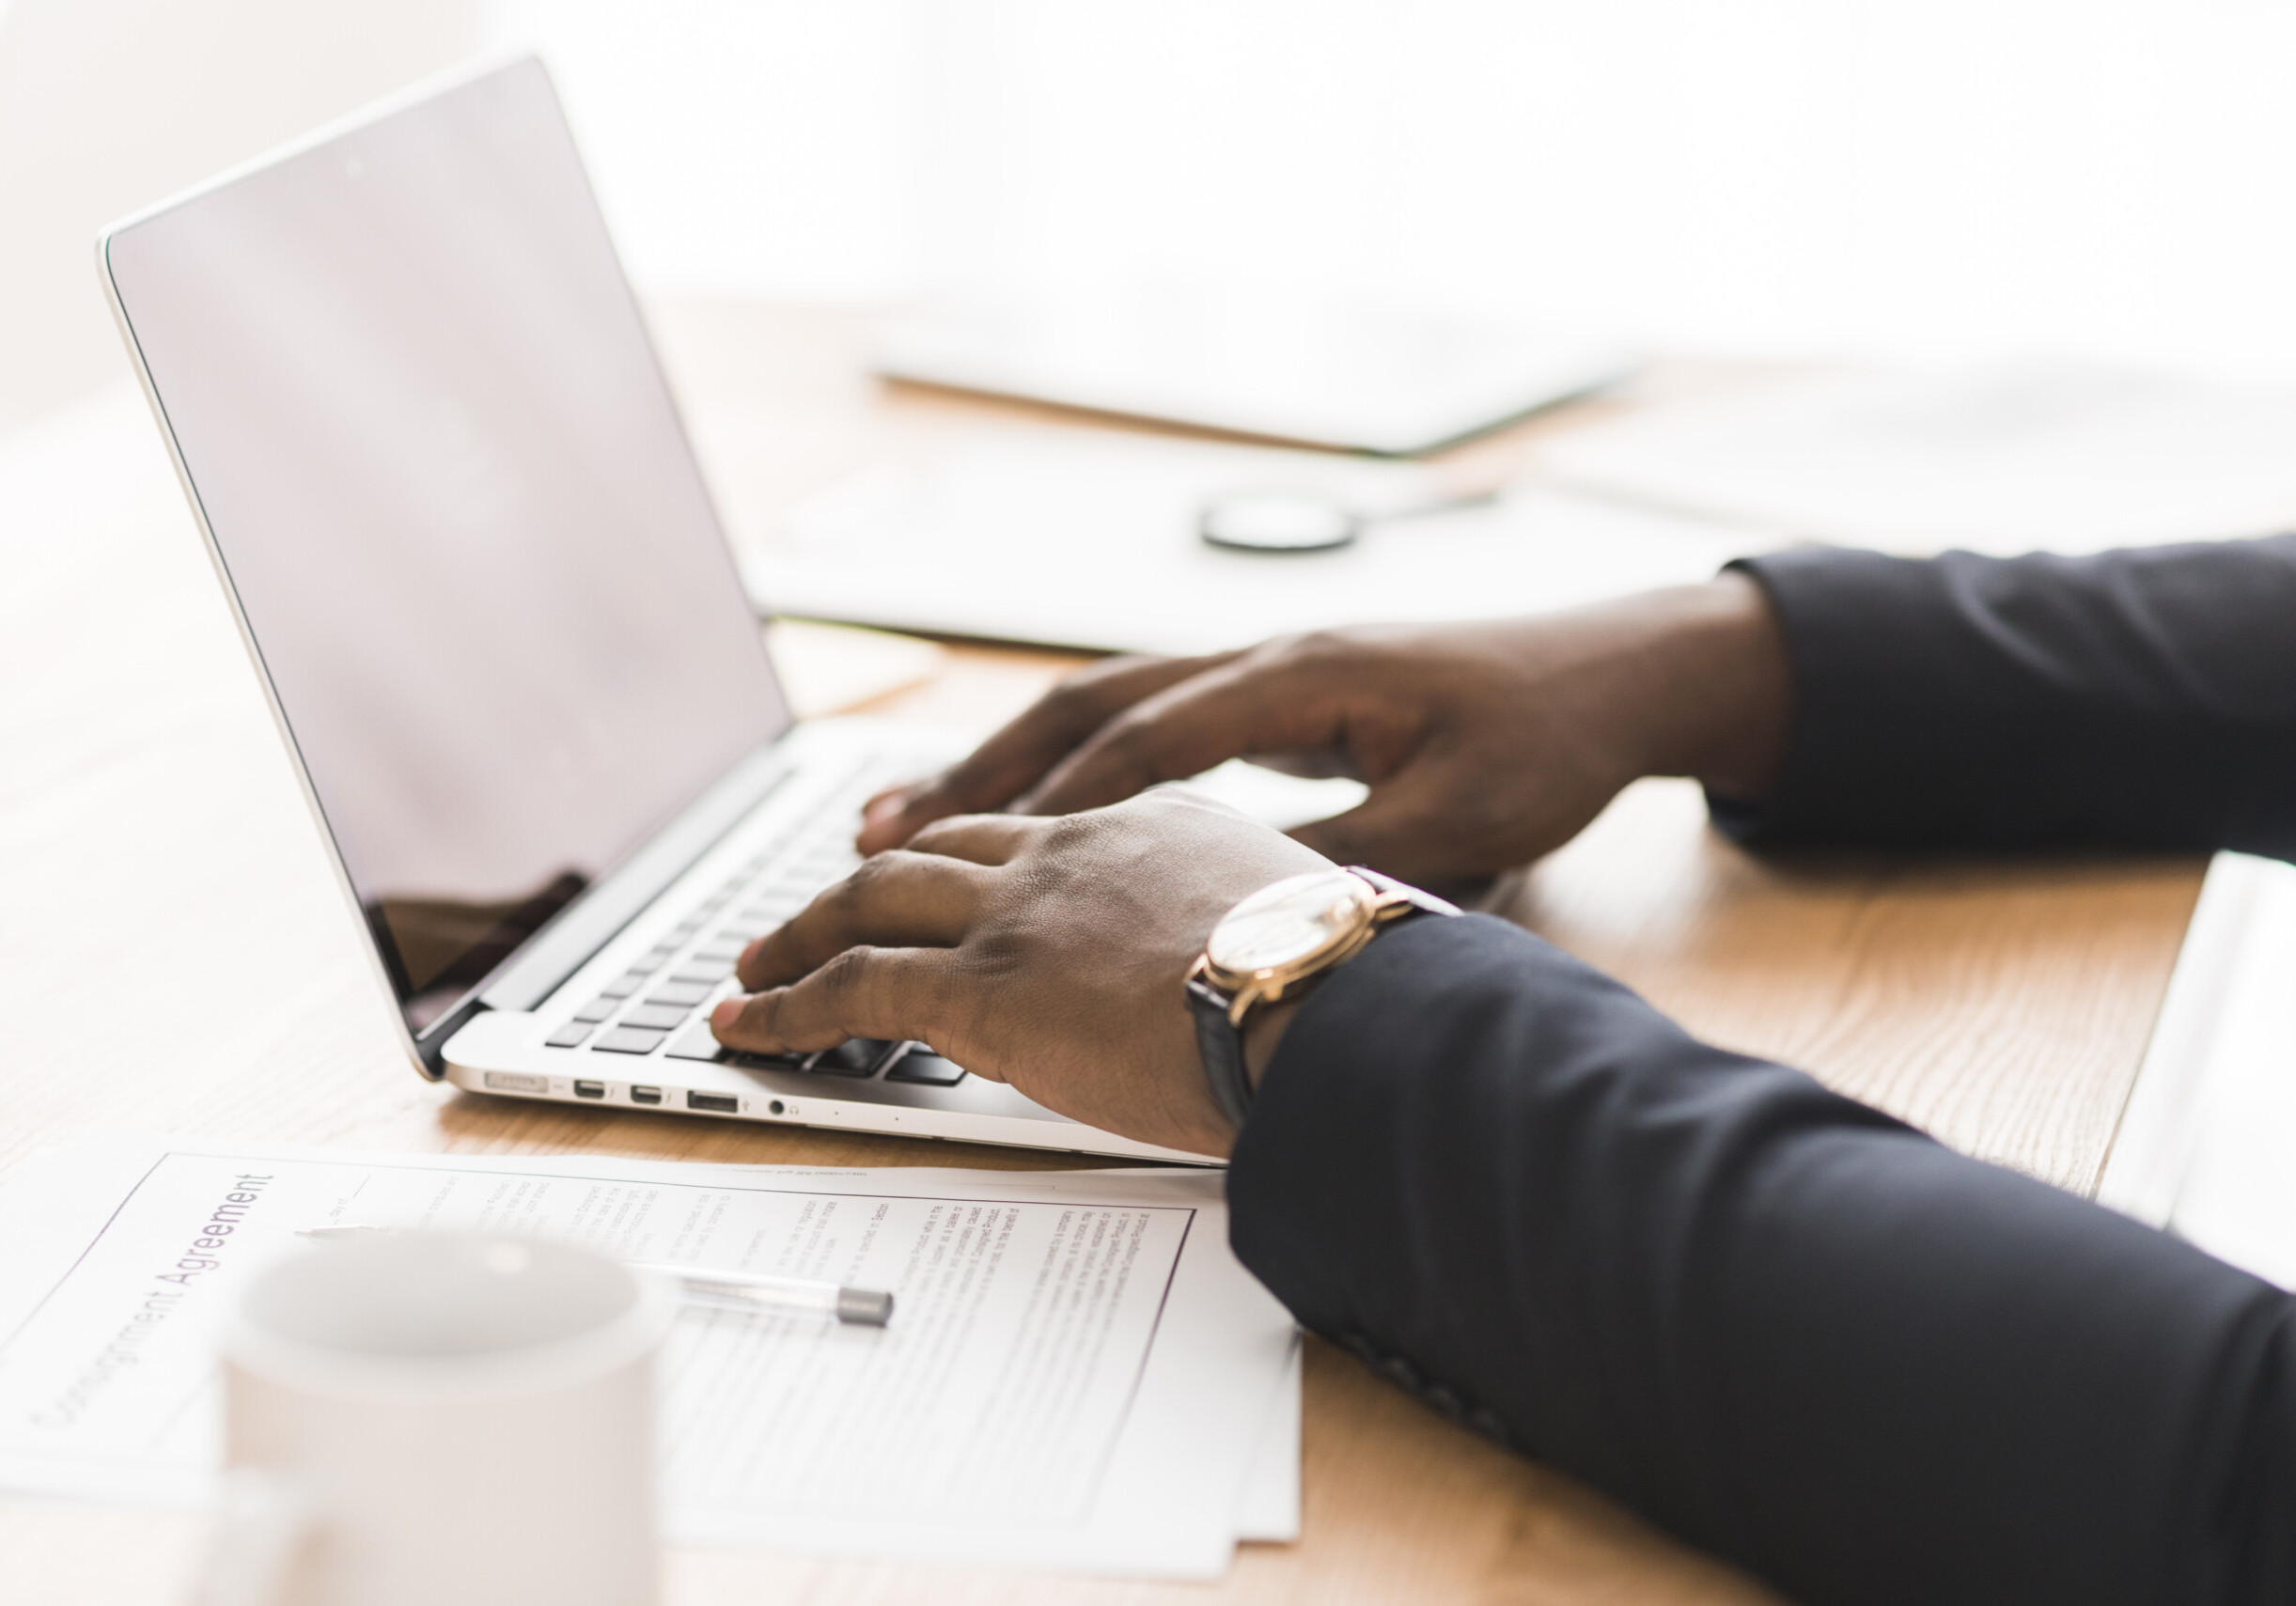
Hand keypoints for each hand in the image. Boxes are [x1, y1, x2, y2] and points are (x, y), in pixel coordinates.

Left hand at [710, 791, 1331, 1156]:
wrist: (1330, 1005)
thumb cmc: (1346, 984)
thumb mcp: (1297, 922)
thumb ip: (1249, 928)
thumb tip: (1265, 973)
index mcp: (1152, 824)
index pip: (1035, 831)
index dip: (970, 853)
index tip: (941, 871)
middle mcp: (1070, 849)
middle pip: (934, 848)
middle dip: (863, 879)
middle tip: (815, 911)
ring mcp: (1018, 912)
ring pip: (870, 899)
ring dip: (802, 933)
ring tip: (756, 966)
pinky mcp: (979, 987)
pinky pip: (849, 986)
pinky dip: (787, 1003)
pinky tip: (750, 1025)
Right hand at [856, 575, 1791, 887]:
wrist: (1611, 676)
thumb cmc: (1544, 741)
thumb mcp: (1456, 823)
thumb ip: (1342, 862)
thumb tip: (1233, 909)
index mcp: (1302, 678)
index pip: (1146, 738)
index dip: (1048, 801)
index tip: (961, 855)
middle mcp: (1265, 659)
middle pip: (1088, 703)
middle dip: (980, 768)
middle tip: (878, 828)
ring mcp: (1265, 672)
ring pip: (1102, 704)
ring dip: (1005, 758)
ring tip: (908, 812)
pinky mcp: (1276, 698)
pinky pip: (1143, 720)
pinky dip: (1068, 762)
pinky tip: (1024, 805)